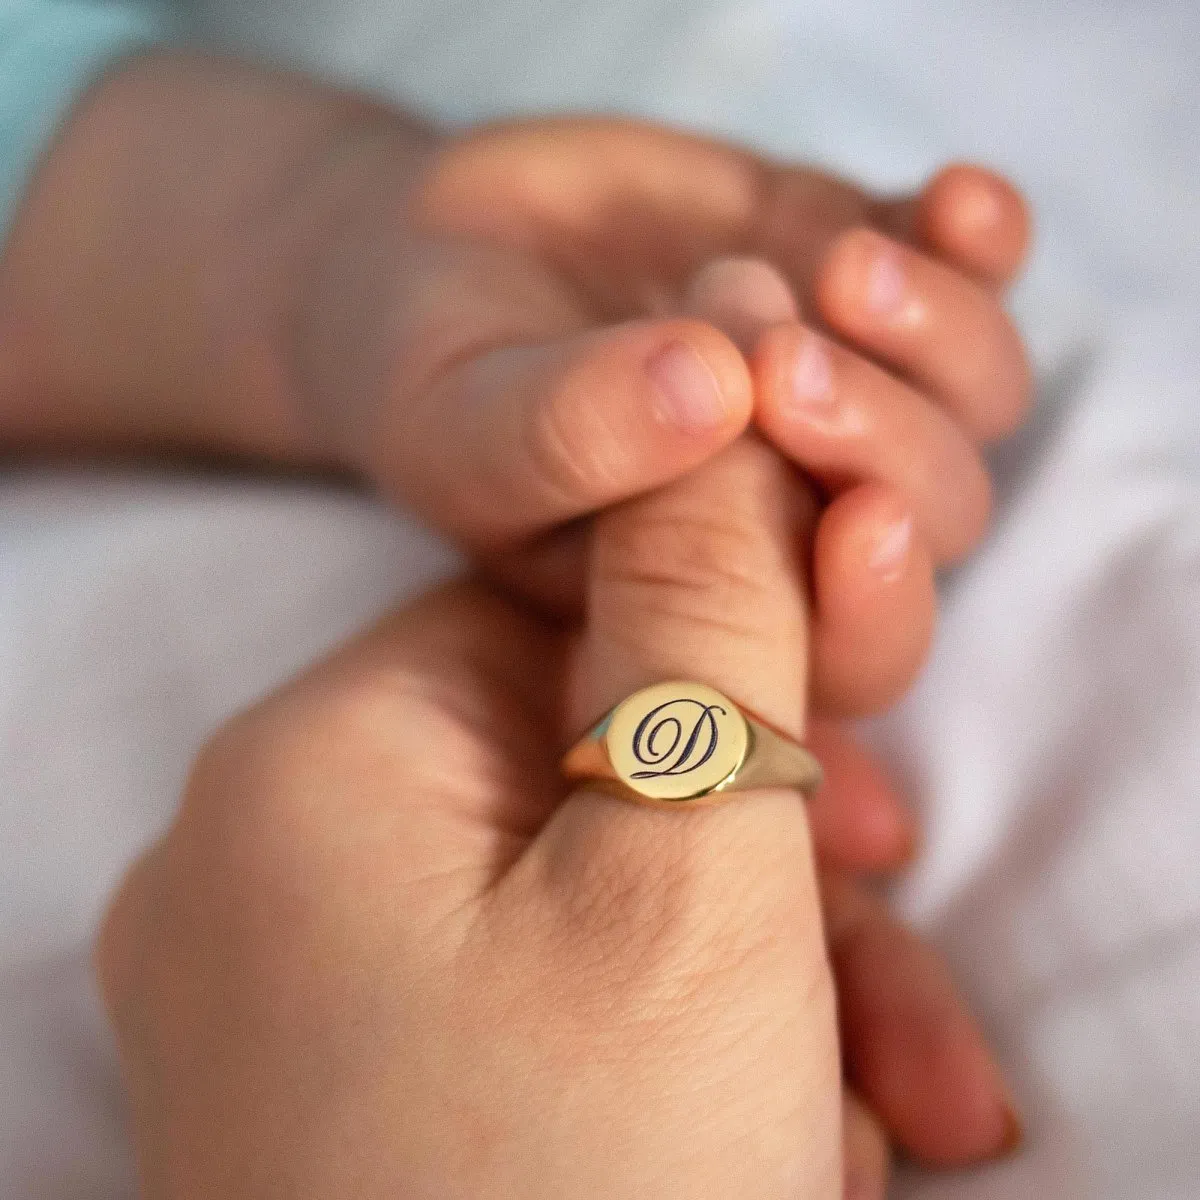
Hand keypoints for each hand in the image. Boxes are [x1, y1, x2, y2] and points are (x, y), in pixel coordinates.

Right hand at [0, 57, 1029, 715]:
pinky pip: (973, 266)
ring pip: (975, 395)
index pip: (844, 653)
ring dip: (942, 335)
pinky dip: (983, 236)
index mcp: (723, 600)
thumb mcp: (465, 433)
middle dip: (882, 440)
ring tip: (840, 269)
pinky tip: (957, 199)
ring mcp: (846, 385)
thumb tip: (714, 384)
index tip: (857, 525)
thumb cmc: (442, 389)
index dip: (879, 608)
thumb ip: (568, 436)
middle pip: (930, 514)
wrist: (443, 261)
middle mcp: (804, 504)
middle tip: (773, 355)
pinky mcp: (855, 266)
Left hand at [97, 446, 1015, 1199]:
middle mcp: (273, 867)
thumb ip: (707, 622)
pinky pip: (549, 1001)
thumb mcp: (694, 879)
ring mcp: (309, 991)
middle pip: (575, 758)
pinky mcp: (373, 1095)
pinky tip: (809, 1144)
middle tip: (886, 899)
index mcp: (309, 771)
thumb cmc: (599, 1198)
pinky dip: (685, 1049)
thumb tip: (715, 410)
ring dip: (762, 967)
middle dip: (763, 835)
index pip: (542, 604)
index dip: (715, 636)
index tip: (853, 695)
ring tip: (893, 1087)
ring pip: (585, 892)